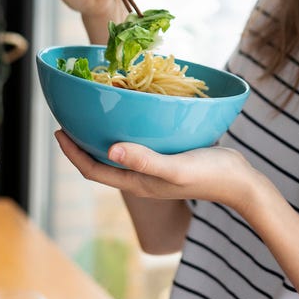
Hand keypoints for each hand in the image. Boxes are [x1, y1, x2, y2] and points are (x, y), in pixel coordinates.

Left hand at [54, 130, 264, 213]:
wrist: (240, 182)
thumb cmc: (209, 175)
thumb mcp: (175, 167)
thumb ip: (145, 159)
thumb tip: (109, 149)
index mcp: (137, 183)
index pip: (94, 171)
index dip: (73, 154)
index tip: (59, 131)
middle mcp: (140, 178)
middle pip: (101, 164)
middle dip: (81, 144)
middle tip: (69, 119)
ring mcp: (154, 170)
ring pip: (118, 155)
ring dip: (101, 138)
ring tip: (93, 116)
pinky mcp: (167, 160)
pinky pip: (136, 147)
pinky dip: (126, 133)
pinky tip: (131, 116)